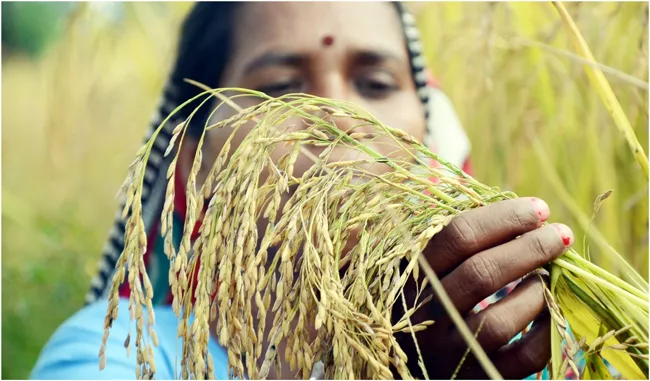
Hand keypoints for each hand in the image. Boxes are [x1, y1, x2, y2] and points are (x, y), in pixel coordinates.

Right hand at [397, 198, 573, 378]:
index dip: (503, 217)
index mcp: (410, 274)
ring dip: (535, 291)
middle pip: (481, 273)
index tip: (537, 209)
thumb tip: (524, 213)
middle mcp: (424, 314)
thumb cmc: (425, 296)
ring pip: (497, 321)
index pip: (457, 236)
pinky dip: (544, 333)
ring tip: (551, 274)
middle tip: (558, 235)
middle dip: (529, 248)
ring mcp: (448, 350)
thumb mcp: (423, 264)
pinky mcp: (474, 377)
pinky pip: (519, 360)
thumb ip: (458, 238)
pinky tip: (551, 310)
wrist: (406, 357)